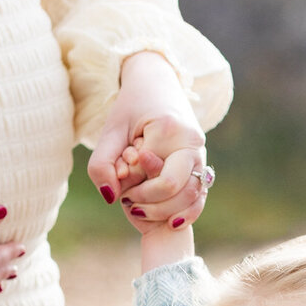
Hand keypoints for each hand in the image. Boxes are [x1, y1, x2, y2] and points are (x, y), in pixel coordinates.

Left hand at [90, 51, 209, 226]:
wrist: (158, 84)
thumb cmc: (131, 107)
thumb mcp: (110, 131)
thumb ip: (102, 164)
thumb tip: (110, 197)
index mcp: (170, 130)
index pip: (149, 174)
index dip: (131, 185)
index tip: (119, 177)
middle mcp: (192, 142)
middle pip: (175, 188)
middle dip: (149, 202)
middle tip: (128, 200)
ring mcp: (202, 154)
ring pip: (191, 196)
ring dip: (165, 210)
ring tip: (141, 207)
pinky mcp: (203, 164)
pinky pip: (200, 196)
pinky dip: (186, 212)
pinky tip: (170, 221)